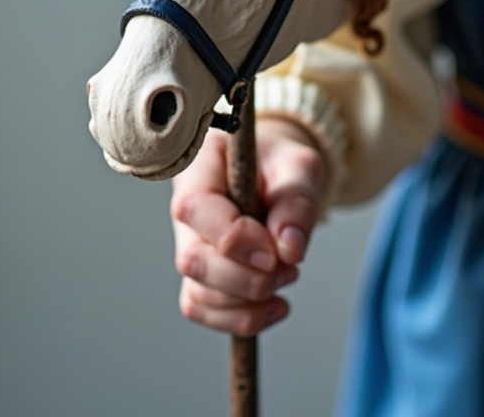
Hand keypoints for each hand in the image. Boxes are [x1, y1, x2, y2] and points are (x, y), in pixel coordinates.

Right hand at [170, 117, 324, 336]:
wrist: (273, 175)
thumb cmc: (281, 165)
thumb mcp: (299, 167)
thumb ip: (297, 201)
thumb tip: (289, 249)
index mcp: (199, 169)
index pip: (194, 208)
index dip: (234, 239)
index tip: (275, 253)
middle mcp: (184, 212)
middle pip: (192, 260)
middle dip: (248, 278)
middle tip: (289, 267)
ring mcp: (188, 246)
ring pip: (198, 294)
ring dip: (250, 301)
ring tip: (287, 274)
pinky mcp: (199, 276)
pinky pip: (203, 311)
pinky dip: (242, 319)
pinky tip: (275, 305)